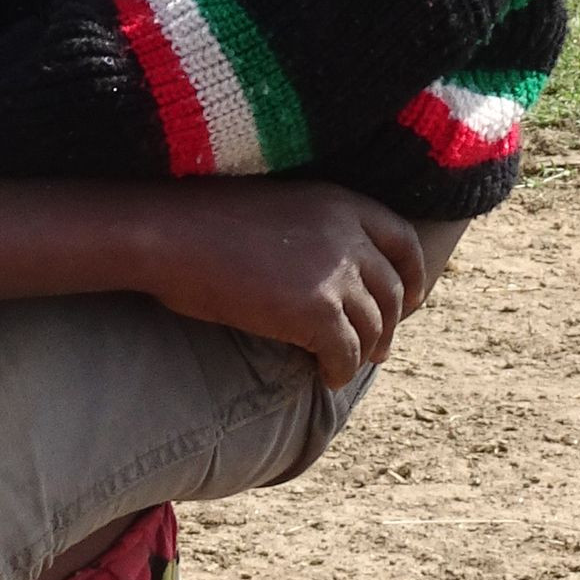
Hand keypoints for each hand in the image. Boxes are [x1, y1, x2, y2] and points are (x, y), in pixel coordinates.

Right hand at [133, 180, 425, 385]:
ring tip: (347, 365)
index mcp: (341, 202)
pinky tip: (324, 377)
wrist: (167, 234)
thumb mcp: (275, 209)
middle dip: (390, 323)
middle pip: (391, 289)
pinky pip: (345, 353)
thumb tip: (325, 273)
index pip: (402, 240)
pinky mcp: (317, 312)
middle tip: (380, 347)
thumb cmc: (200, 221)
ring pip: (372, 326)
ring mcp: (336, 274)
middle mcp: (349, 235)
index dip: (412, 274)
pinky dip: (339, 370)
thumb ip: (311, 233)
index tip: (410, 299)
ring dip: (364, 351)